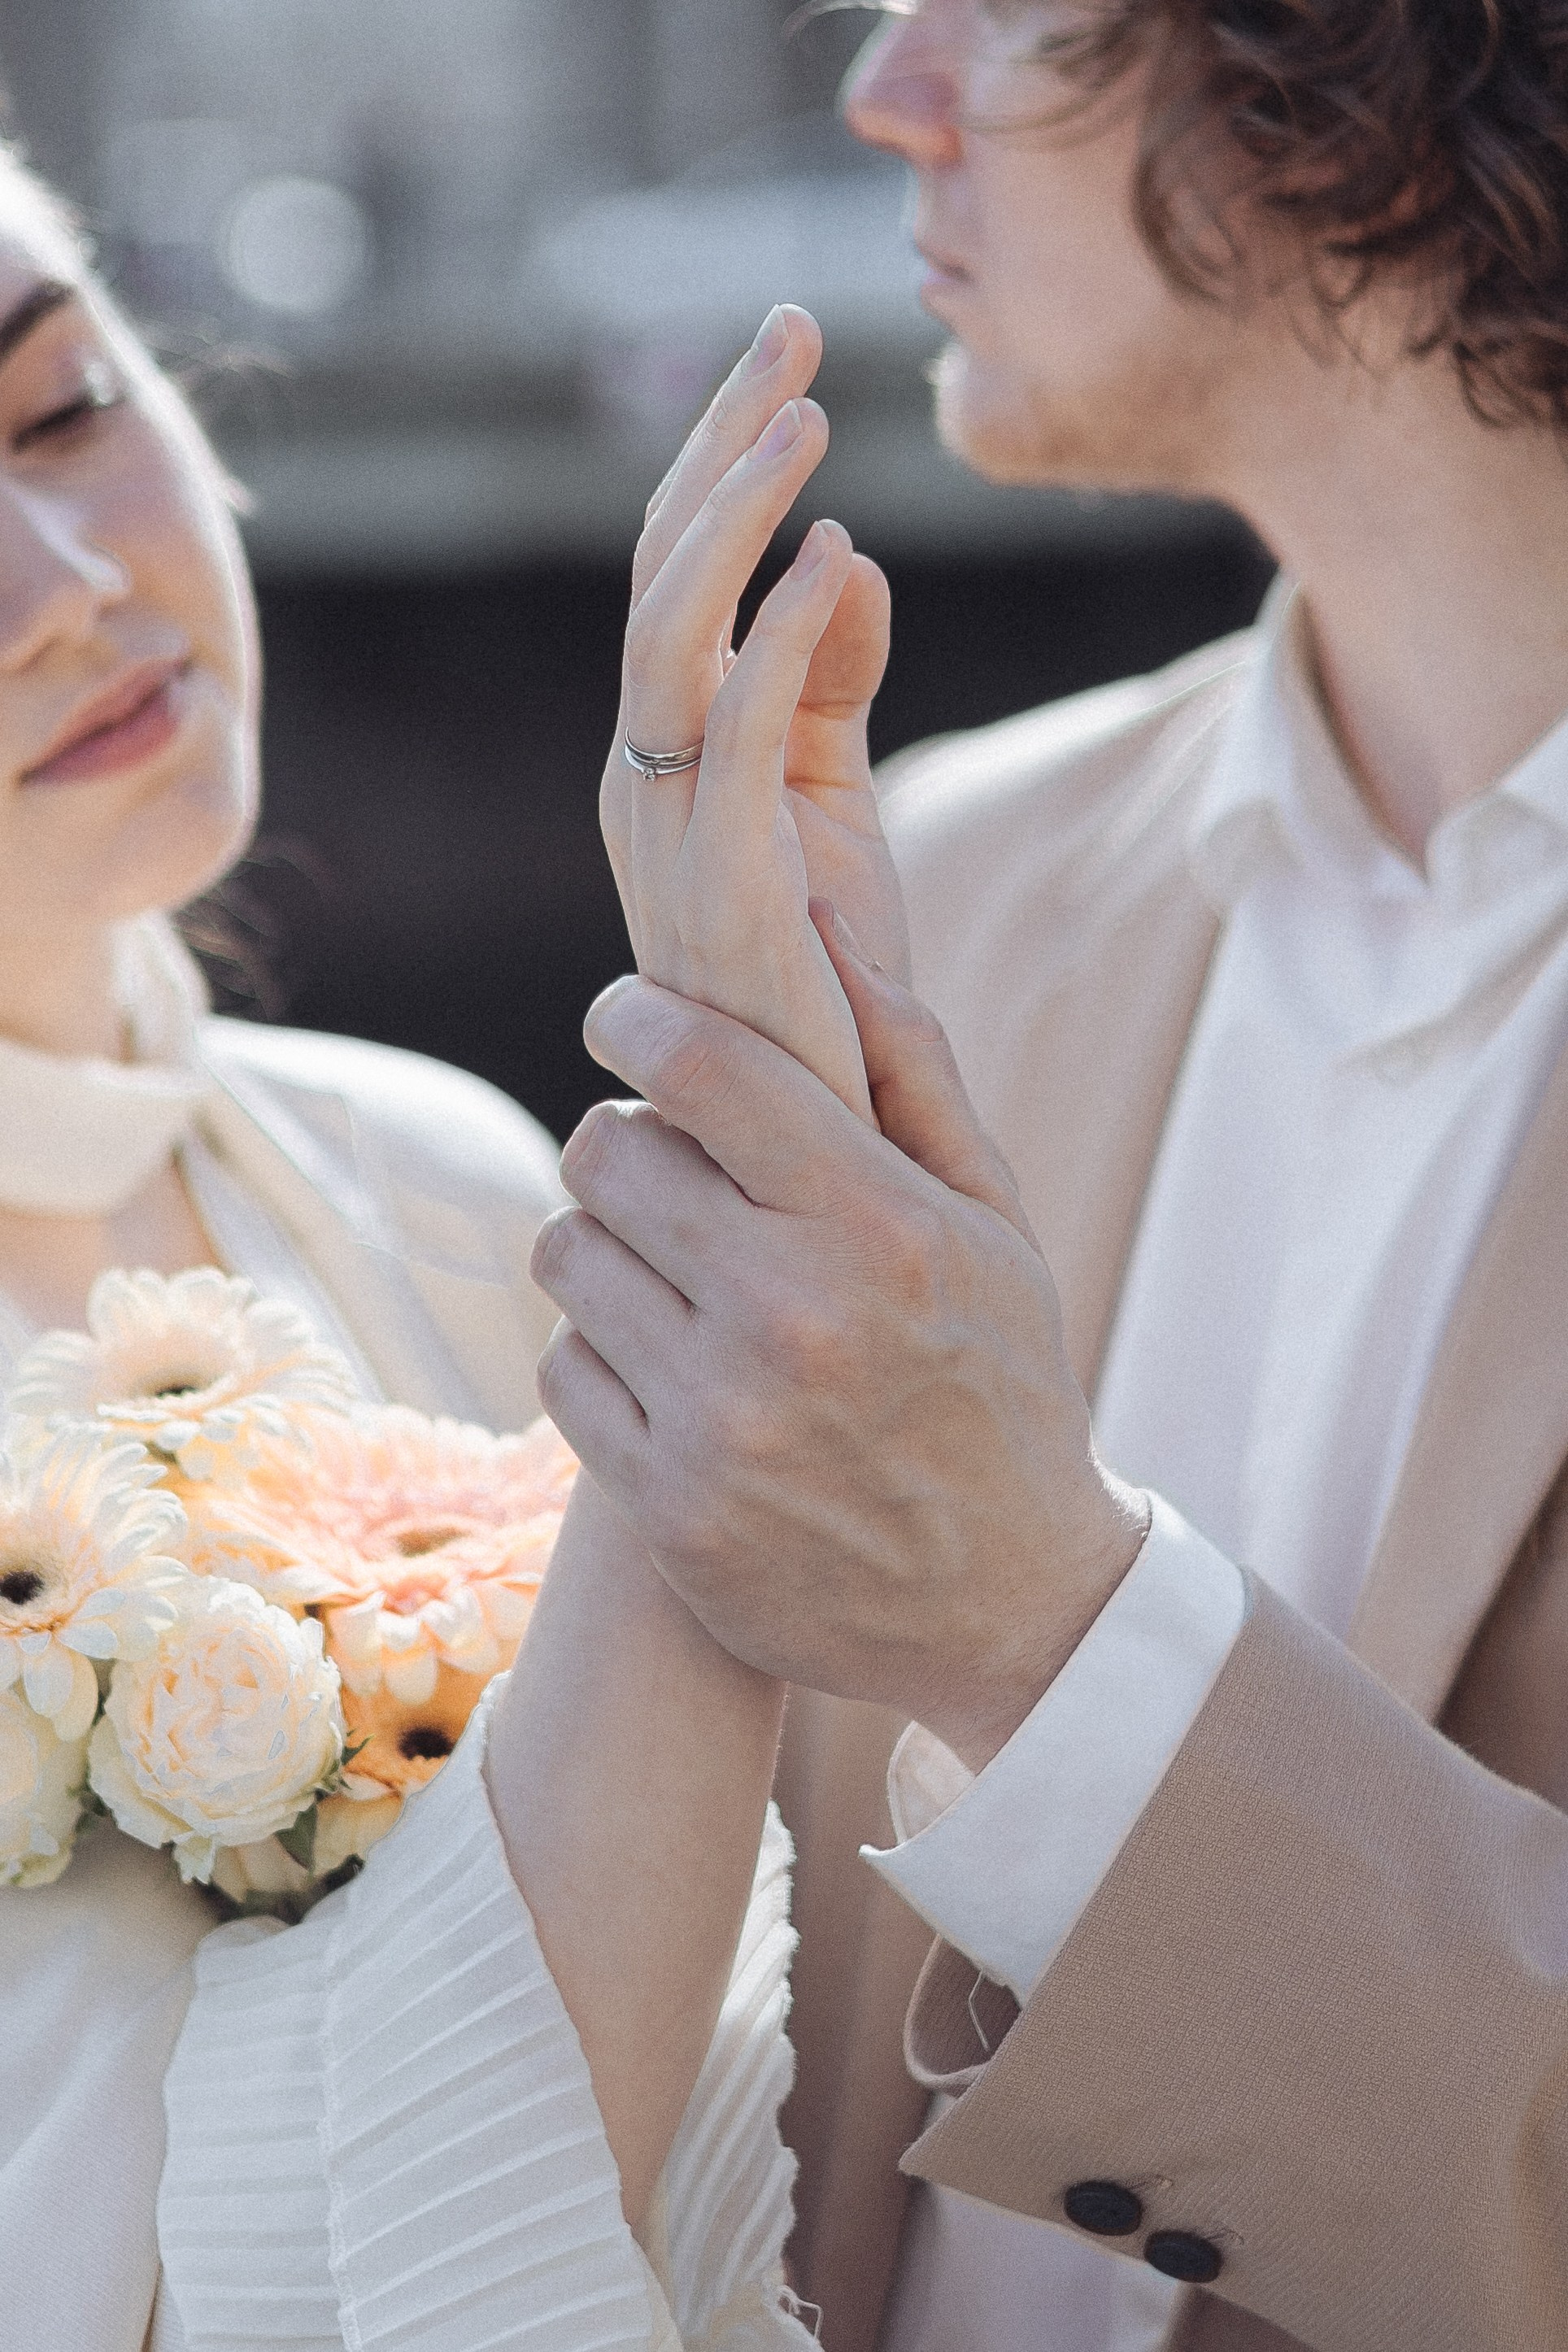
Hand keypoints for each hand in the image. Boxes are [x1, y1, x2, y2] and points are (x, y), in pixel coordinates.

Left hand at [531, 915, 1148, 1772]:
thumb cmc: (1002, 1384)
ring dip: (606, 1247)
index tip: (623, 1016)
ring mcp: (721, 1421)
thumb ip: (910, 1069)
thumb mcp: (994, 1222)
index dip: (634, 1017)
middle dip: (629, 1142)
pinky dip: (599, 1354)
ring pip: (566, 1257)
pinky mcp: (669, 1509)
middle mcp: (790, 1317)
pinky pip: (562, 1370)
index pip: (698, 1066)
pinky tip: (669, 1368)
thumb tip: (822, 926)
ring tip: (675, 1274)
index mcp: (878, 1226)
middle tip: (672, 1172)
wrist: (1014, 1603)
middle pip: (607, 1153)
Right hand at [602, 304, 908, 1122]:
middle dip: (720, 446)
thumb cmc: (828, 986)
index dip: (721, 464)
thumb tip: (842, 555)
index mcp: (662, 761)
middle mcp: (641, 782)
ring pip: (666, 637)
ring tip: (807, 417)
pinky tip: (825, 557)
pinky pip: (729, 734)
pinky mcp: (718, 887)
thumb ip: (827, 686)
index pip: (673, 582)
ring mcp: (666, 834)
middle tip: (790, 331)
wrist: (817, 1141)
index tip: (789, 361)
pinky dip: (771, 638)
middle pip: (656, 578)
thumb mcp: (836, 808)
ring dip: (733, 516)